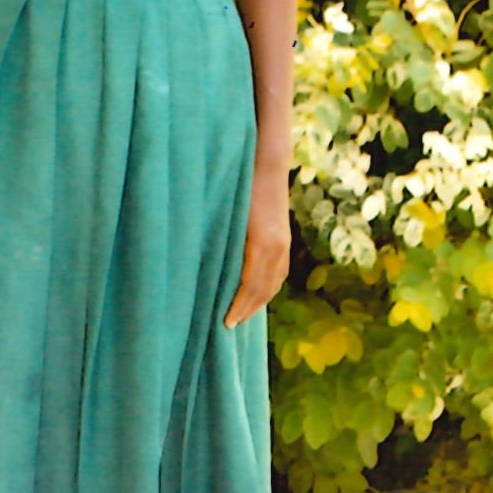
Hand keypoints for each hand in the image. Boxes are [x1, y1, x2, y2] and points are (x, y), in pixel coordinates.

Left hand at [222, 167, 290, 328]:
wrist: (267, 166)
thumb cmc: (239, 188)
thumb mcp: (227, 218)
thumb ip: (224, 246)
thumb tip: (208, 274)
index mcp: (261, 244)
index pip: (249, 286)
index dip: (238, 306)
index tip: (225, 322)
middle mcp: (276, 248)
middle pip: (262, 290)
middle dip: (246, 310)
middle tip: (229, 326)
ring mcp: (283, 244)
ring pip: (273, 283)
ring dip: (258, 302)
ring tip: (242, 315)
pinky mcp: (284, 240)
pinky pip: (279, 273)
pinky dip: (268, 289)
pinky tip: (258, 295)